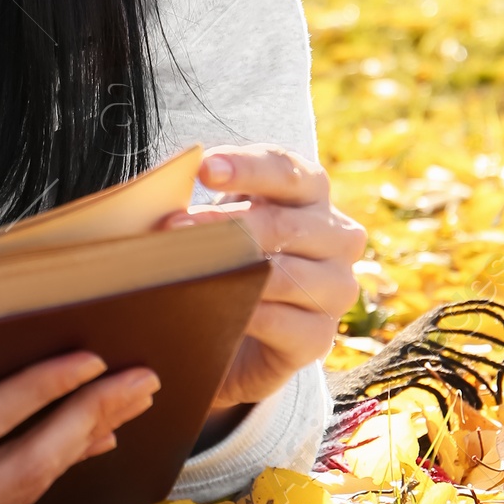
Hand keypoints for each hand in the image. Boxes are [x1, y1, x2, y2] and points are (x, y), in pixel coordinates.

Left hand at [168, 145, 362, 414]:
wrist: (237, 329)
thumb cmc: (226, 256)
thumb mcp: (219, 220)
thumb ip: (205, 204)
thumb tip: (166, 207)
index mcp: (311, 192)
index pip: (286, 170)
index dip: (246, 167)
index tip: (204, 169)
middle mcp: (337, 235)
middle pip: (284, 224)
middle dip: (224, 225)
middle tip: (174, 227)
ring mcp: (336, 287)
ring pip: (286, 275)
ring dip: (231, 272)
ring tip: (184, 271)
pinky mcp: (320, 336)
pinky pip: (285, 323)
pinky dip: (247, 315)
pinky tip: (215, 310)